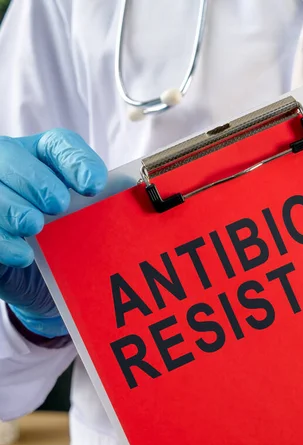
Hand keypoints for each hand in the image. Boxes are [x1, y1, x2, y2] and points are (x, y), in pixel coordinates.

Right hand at [0, 129, 106, 337]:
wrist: (42, 280)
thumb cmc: (68, 240)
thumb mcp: (86, 221)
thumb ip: (99, 207)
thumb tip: (128, 204)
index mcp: (43, 157)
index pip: (58, 145)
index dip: (75, 160)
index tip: (93, 185)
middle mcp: (11, 167)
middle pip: (12, 153)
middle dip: (37, 179)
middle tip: (57, 205)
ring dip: (13, 206)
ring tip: (33, 225)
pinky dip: (3, 240)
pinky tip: (23, 254)